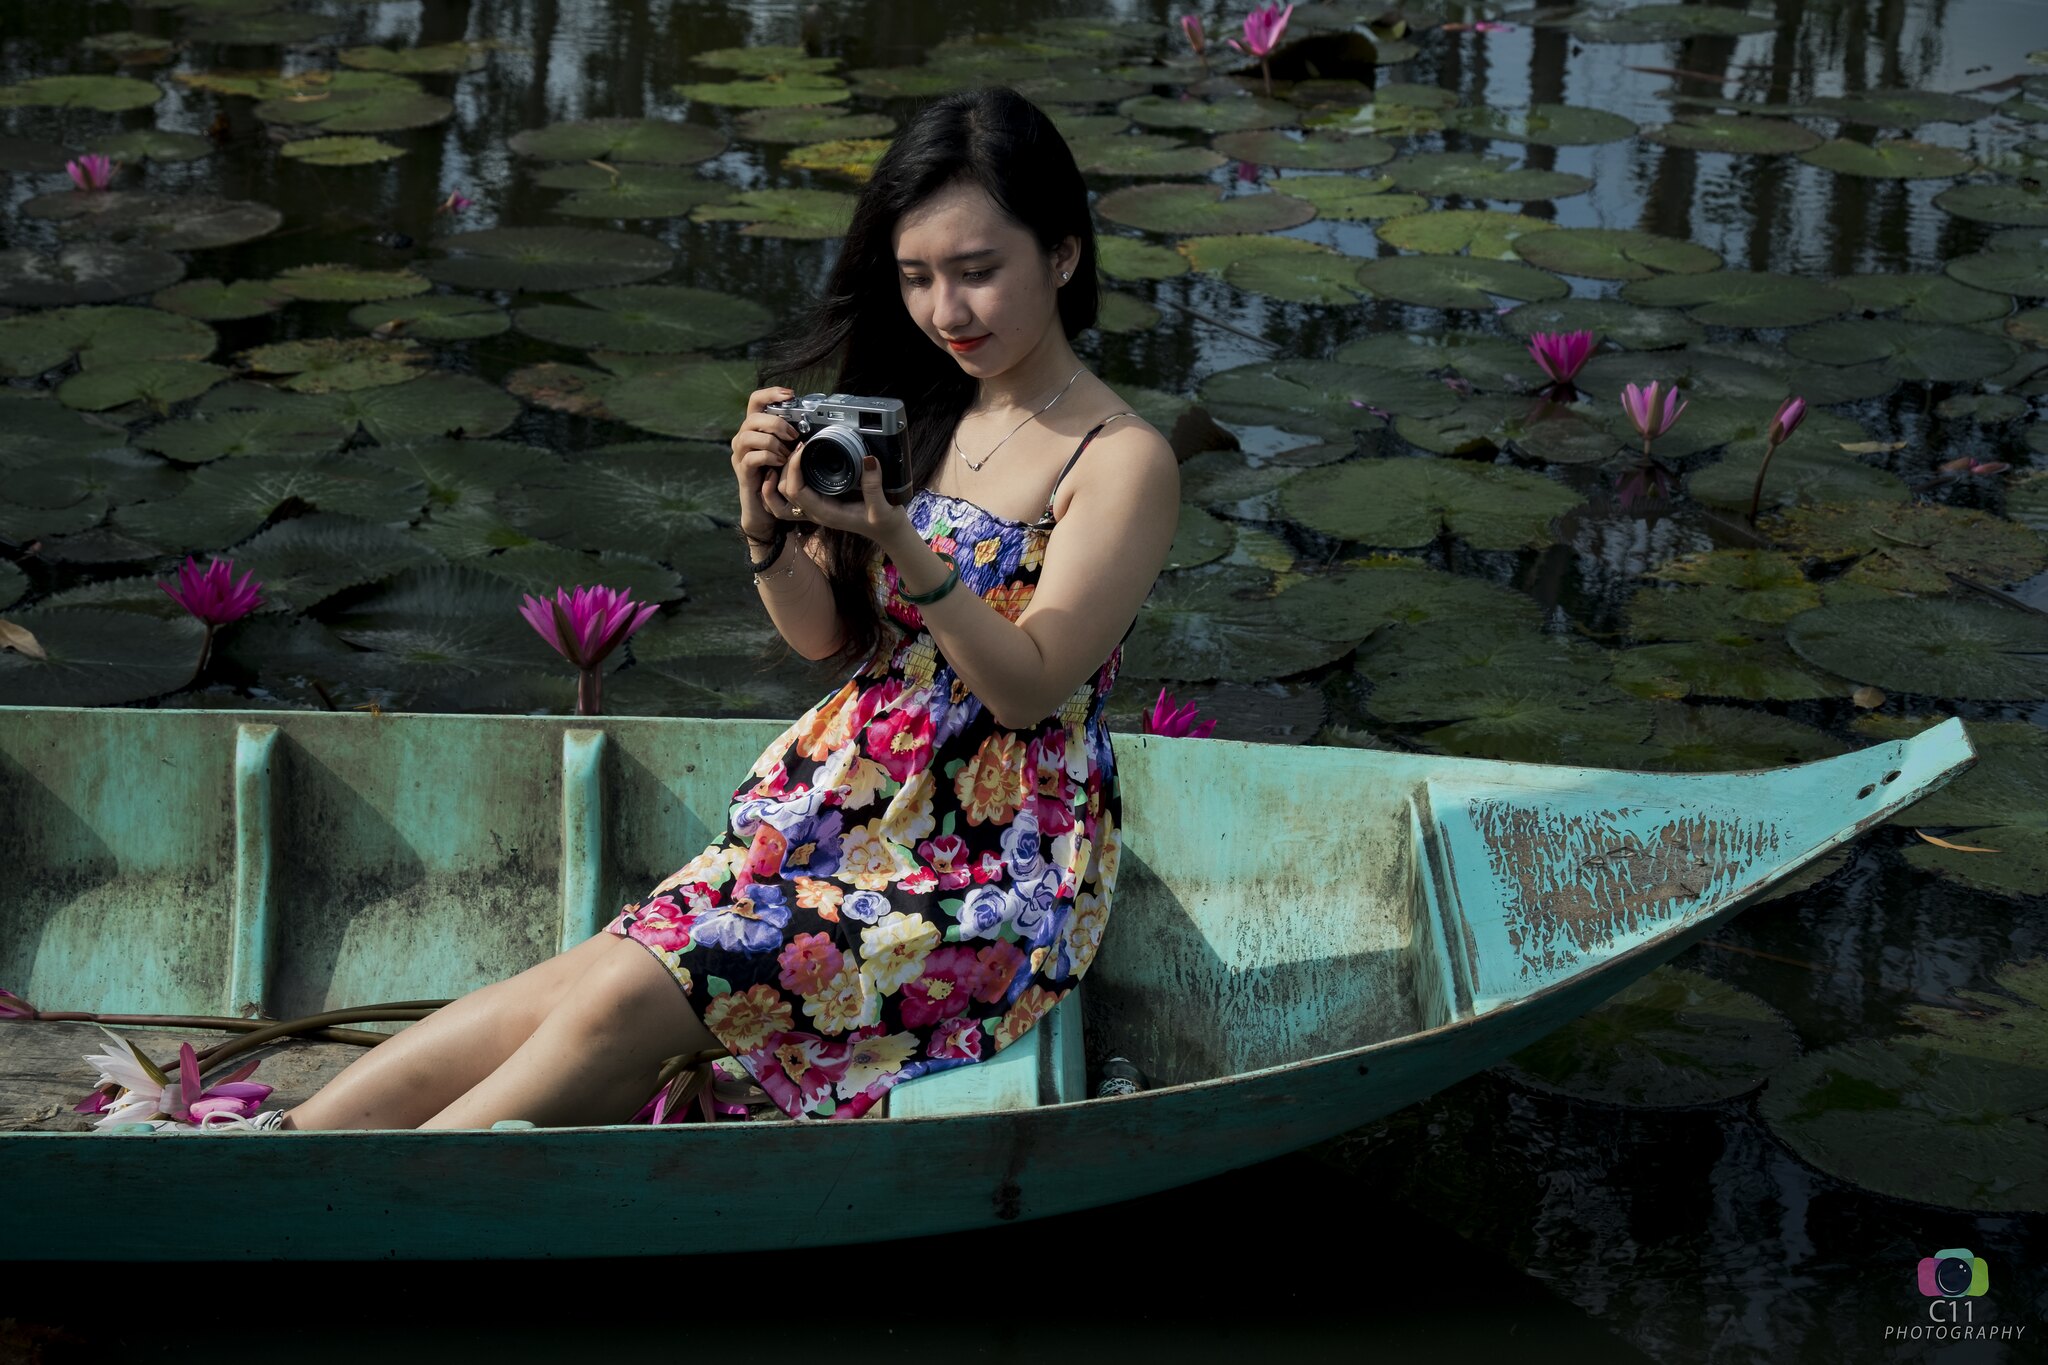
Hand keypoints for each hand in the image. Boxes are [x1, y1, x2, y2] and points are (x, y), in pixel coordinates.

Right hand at [730, 386, 799, 540]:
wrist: (765, 507)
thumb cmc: (779, 476)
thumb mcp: (788, 450)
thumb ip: (794, 435)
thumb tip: (814, 421)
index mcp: (755, 429)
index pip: (755, 401)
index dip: (770, 393)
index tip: (790, 394)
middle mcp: (743, 438)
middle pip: (752, 418)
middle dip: (776, 423)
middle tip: (793, 435)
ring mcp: (740, 455)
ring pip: (748, 436)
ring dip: (772, 442)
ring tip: (786, 452)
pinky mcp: (742, 471)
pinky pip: (752, 458)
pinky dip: (769, 458)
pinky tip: (781, 463)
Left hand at [774, 442, 912, 546]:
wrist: (889, 532)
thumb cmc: (885, 523)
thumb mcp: (883, 507)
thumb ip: (874, 486)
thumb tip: (868, 459)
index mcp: (825, 512)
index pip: (795, 491)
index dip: (793, 468)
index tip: (803, 447)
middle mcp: (815, 512)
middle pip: (782, 493)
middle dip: (784, 468)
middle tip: (798, 446)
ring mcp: (816, 509)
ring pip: (782, 498)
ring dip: (778, 477)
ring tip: (788, 455)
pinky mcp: (820, 502)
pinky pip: (791, 497)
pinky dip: (784, 482)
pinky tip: (792, 466)